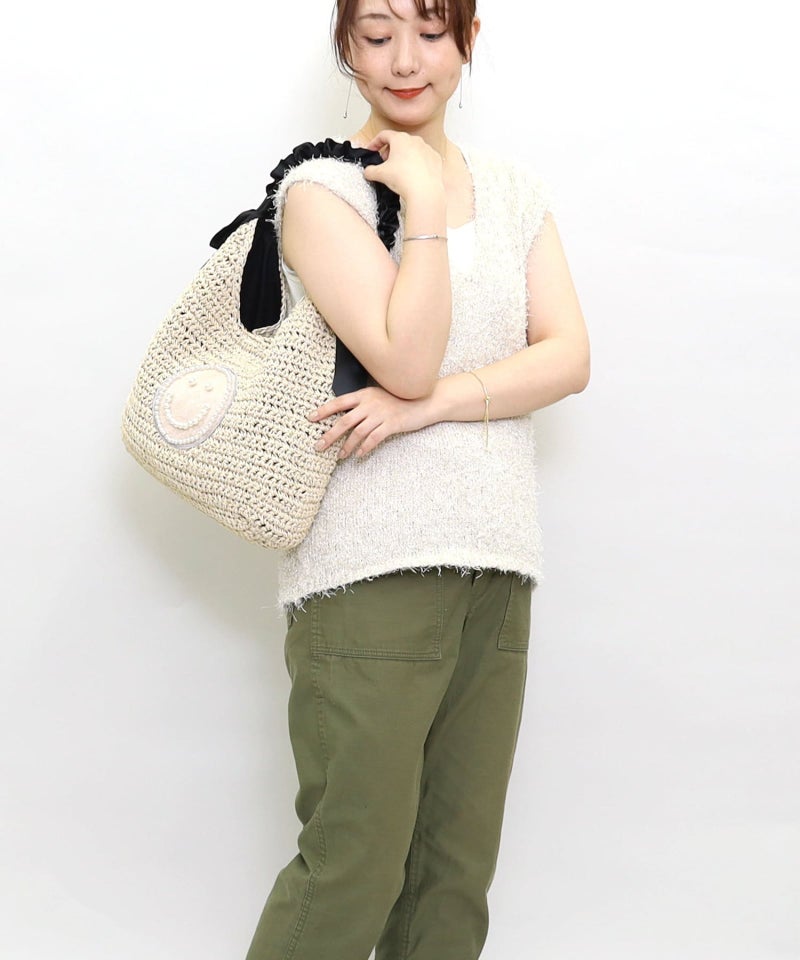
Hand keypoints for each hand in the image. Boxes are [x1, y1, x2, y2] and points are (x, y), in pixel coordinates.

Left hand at [309, 385, 434, 459]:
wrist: (424, 400)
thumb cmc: (400, 398)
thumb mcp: (378, 395)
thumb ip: (363, 402)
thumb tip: (345, 413)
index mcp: (365, 394)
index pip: (339, 402)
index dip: (324, 410)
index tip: (311, 418)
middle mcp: (370, 403)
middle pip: (344, 421)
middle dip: (330, 435)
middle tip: (318, 446)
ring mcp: (381, 414)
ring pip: (358, 432)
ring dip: (347, 446)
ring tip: (340, 455)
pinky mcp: (391, 425)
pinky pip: (374, 439)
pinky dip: (365, 448)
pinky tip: (359, 455)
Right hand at [362, 130, 443, 199]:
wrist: (425, 192)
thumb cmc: (405, 180)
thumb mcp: (380, 175)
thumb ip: (370, 171)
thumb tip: (368, 172)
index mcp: (400, 139)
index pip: (384, 135)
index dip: (375, 143)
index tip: (372, 150)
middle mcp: (415, 140)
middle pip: (398, 142)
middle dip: (389, 151)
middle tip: (384, 163)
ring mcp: (427, 149)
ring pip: (412, 149)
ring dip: (403, 157)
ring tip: (399, 170)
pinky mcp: (435, 159)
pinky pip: (423, 158)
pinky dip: (417, 164)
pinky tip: (413, 175)